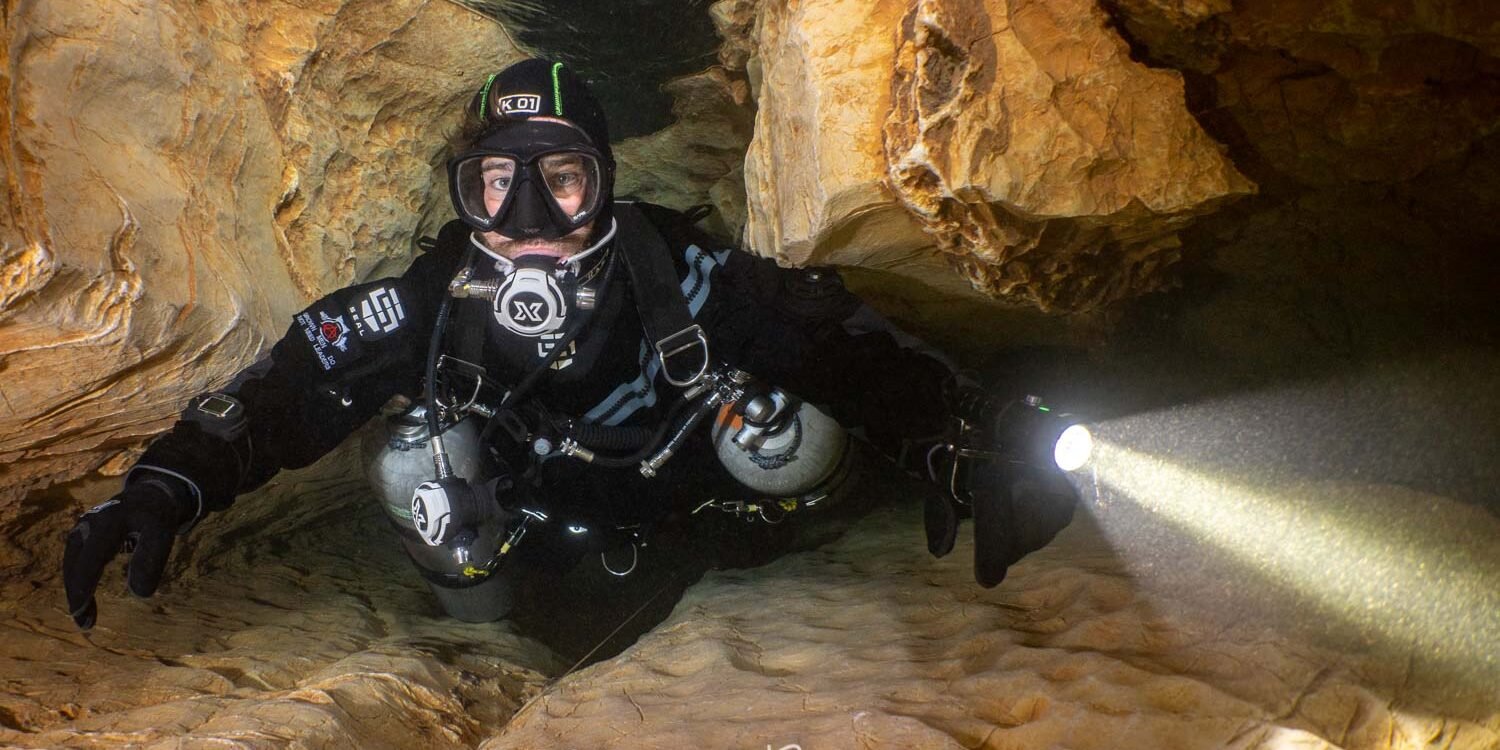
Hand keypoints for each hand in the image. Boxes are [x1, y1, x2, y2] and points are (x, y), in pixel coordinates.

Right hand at [62, 477, 193, 629]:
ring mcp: (81, 530)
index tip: (80, 611)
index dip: (83, 586)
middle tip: (84, 625)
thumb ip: (151, 560)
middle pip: (75, 565)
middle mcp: (86, 525)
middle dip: (77, 595)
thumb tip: (138, 594)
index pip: (89, 559)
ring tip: (86, 620)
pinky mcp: (82, 537)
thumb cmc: (157, 516)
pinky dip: (80, 583)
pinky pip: (77, 564)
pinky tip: (87, 602)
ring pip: (73, 566)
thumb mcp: (162, 533)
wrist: (150, 495)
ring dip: (76, 592)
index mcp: (106, 523)